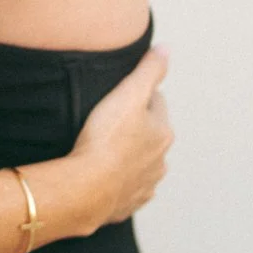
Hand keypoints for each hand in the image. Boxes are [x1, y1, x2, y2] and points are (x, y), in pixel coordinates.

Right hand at [69, 47, 172, 229]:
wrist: (87, 187)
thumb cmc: (105, 139)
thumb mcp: (128, 94)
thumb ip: (149, 70)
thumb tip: (165, 49)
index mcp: (163, 132)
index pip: (156, 102)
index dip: (137, 94)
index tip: (118, 94)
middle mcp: (160, 160)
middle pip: (149, 134)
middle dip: (135, 126)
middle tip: (107, 119)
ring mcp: (144, 184)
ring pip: (139, 162)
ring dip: (127, 154)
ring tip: (102, 147)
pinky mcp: (127, 203)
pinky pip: (125, 187)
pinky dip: (117, 180)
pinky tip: (101, 173)